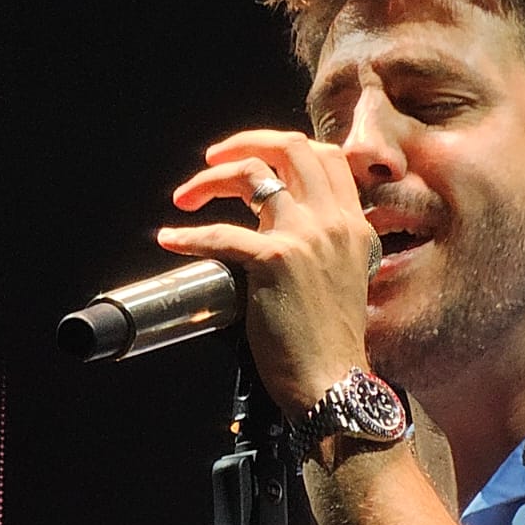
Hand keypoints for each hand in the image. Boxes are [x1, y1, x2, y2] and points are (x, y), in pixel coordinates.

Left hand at [157, 130, 375, 415]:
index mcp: (352, 226)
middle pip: (290, 147)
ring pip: (252, 174)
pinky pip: (221, 233)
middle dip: (244, 143)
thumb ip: (322, 247)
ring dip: (209, 180)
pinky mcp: (275, 260)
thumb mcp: (343, 280)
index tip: (256, 160)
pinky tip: (172, 239)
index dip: (284, 148)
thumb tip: (276, 229)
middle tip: (212, 160)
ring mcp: (305, 237)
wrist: (332, 381)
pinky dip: (188, 235)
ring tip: (185, 197)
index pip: (326, 158)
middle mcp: (333, 222)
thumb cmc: (330, 344)